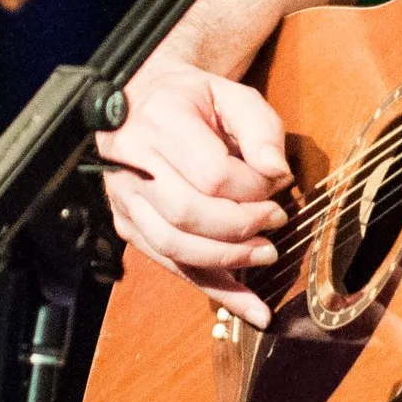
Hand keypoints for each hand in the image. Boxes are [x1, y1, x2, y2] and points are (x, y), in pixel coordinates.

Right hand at [97, 60, 292, 326]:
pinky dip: (212, 288)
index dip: (251, 189)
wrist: (148, 100)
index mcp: (159, 120)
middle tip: (276, 222)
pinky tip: (248, 306)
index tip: (276, 187)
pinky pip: (170, 265)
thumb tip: (277, 174)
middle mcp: (131, 162)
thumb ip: (260, 128)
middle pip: (188, 214)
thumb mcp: (233, 95)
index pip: (211, 174)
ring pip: (174, 246)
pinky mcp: (127, 225)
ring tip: (266, 255)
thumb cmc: (196, 99)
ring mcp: (124, 198)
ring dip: (227, 261)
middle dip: (241, 228)